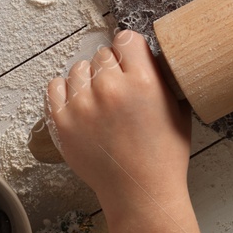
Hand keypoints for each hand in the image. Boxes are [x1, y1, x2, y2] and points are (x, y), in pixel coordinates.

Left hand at [46, 30, 217, 232]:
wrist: (140, 193)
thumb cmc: (164, 155)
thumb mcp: (177, 108)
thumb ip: (159, 77)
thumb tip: (144, 56)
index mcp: (142, 81)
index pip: (126, 39)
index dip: (130, 51)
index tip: (131, 62)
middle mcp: (109, 87)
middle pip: (102, 55)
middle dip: (111, 69)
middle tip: (119, 90)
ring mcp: (82, 104)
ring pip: (78, 69)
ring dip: (89, 80)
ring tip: (101, 101)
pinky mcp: (62, 121)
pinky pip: (55, 87)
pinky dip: (66, 91)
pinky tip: (81, 103)